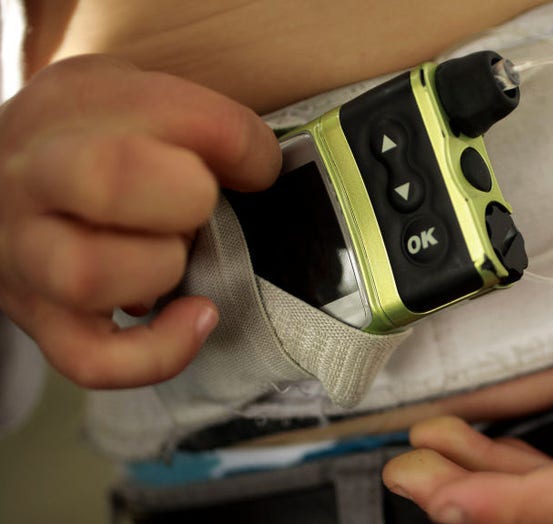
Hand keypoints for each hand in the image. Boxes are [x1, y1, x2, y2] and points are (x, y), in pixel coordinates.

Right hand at [0, 55, 279, 387]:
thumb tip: (260, 167)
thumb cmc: (91, 139)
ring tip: (176, 254)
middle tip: (201, 204)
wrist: (6, 178)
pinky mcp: (40, 320)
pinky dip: (160, 351)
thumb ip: (202, 119)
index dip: (241, 145)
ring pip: (87, 275)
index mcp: (70, 105)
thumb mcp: (137, 94)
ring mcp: (27, 255)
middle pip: (107, 181)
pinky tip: (195, 316)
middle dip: (186, 198)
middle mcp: (34, 177)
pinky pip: (92, 359)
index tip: (256, 164)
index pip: (171, 113)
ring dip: (160, 267)